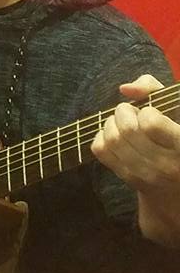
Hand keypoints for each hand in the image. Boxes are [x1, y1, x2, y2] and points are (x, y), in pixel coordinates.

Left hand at [91, 75, 179, 246]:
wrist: (175, 182)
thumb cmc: (174, 135)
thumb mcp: (174, 110)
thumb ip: (152, 89)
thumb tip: (125, 89)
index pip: (151, 124)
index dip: (146, 112)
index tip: (151, 113)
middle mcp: (166, 165)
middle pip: (127, 129)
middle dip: (124, 112)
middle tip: (132, 113)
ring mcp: (145, 175)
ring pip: (112, 139)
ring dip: (112, 123)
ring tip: (124, 124)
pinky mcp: (127, 178)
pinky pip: (100, 149)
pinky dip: (102, 135)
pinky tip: (115, 135)